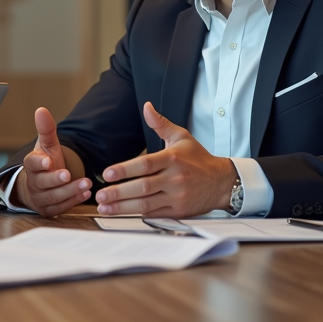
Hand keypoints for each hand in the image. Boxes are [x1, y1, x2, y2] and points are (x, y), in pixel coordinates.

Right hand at [16, 107, 90, 216]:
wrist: (41, 185)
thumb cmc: (46, 162)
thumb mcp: (47, 145)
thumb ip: (46, 129)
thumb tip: (41, 110)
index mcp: (31, 165)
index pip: (31, 164)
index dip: (39, 164)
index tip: (48, 162)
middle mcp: (33, 182)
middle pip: (43, 183)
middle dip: (57, 180)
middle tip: (69, 174)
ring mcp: (40, 198)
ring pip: (53, 197)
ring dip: (70, 191)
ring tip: (86, 184)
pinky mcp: (48, 210)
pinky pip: (60, 208)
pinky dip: (73, 202)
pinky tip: (86, 194)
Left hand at [94, 102, 236, 217]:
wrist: (223, 182)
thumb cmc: (198, 158)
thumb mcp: (181, 136)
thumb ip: (160, 123)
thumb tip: (146, 106)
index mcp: (172, 158)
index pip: (145, 164)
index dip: (124, 170)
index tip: (107, 174)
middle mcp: (174, 178)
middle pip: (142, 187)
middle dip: (118, 193)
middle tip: (100, 195)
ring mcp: (177, 196)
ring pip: (146, 204)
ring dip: (123, 207)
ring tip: (104, 207)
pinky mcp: (179, 211)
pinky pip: (155, 214)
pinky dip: (137, 215)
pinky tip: (121, 214)